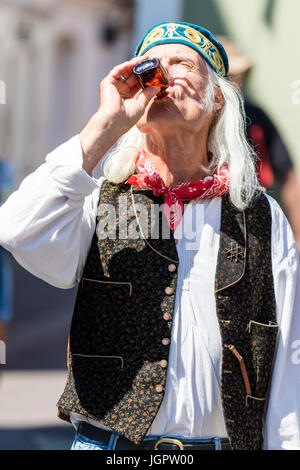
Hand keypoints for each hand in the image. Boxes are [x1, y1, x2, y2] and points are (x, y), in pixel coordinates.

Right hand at [80, 56, 158, 174]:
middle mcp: (121, 91)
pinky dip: (127, 65)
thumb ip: (148, 94)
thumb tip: (158, 86)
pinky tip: (136, 62)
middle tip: (152, 61)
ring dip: (135, 64)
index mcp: (128, 98)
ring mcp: (114, 86)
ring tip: (146, 59)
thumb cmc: (126, 118)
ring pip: (126, 71)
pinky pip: (118, 70)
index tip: (156, 72)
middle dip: (142, 69)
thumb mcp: (141, 105)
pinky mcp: (108, 82)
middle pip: (132, 76)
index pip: (138, 84)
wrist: (113, 122)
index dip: (147, 77)